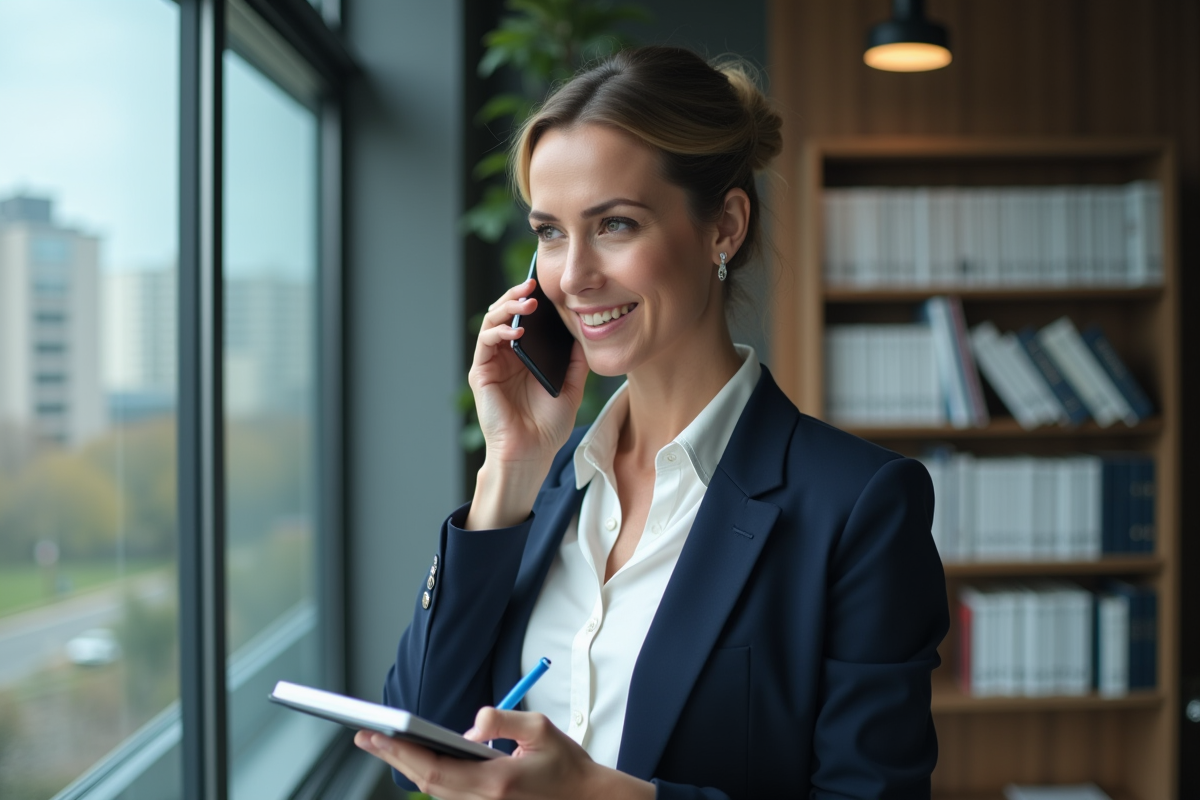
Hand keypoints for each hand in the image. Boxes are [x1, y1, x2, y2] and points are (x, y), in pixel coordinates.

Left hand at [355, 707, 653, 799]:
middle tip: (366, 736)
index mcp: (496, 781)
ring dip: (408, 767)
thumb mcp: (539, 729)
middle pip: (427, 783)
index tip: (378, 734)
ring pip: (435, 792)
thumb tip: (472, 725)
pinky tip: (415, 759)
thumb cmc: (567, 765)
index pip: (436, 768)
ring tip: (384, 743)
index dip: (402, 752)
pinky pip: (449, 795)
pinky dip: (429, 776)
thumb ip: (501, 721)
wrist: (587, 799)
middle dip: (394, 757)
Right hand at [466, 279, 588, 527]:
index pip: (525, 319)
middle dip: (517, 296)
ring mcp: (493, 363)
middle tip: (532, 286)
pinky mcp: (482, 373)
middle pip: (506, 314)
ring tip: (527, 304)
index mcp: (526, 356)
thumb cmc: (548, 425)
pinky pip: (486, 343)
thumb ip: (575, 360)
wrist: (532, 452)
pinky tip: (518, 330)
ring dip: (508, 308)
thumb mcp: (572, 386)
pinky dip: (499, 331)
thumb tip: (583, 330)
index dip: (532, 301)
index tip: (546, 288)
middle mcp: (506, 356)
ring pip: (492, 321)